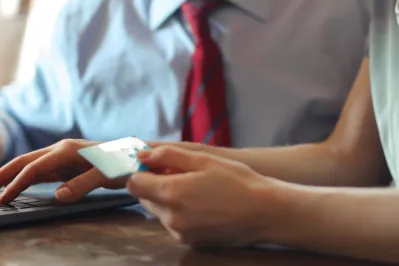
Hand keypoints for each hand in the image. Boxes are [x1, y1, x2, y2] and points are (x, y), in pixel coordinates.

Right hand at [0, 139, 124, 204]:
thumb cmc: (124, 162)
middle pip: (23, 162)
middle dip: (0, 175)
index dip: (16, 184)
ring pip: (29, 165)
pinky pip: (39, 171)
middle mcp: (60, 150)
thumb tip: (57, 196)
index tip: (1, 200)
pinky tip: (16, 186)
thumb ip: (82, 184)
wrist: (137, 154)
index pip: (33, 168)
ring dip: (9, 176)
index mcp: (66, 150)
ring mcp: (62, 156)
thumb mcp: (106, 175)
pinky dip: (23, 178)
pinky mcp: (66, 163)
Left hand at [127, 146, 277, 247]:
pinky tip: (202, 204)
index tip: (156, 165)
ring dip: (168, 199)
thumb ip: (168, 156)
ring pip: (159, 212)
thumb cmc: (237, 181)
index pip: (134, 184)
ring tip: (196, 189)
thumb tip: (142, 156)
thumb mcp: (203, 160)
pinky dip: (180, 213)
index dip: (142, 171)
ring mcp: (180, 233)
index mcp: (171, 193)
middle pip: (145, 198)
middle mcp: (171, 217)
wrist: (264, 212)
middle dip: (156, 185)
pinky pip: (173, 223)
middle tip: (181, 174)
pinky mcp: (190, 242)